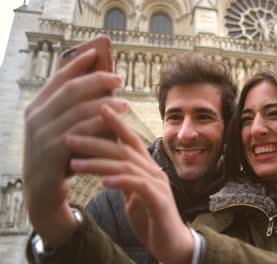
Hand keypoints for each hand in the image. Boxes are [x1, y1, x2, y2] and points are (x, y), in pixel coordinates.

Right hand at [23, 48, 127, 247]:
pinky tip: (117, 120)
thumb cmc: (60, 155)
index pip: (58, 78)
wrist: (43, 193)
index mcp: (37, 107)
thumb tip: (106, 87)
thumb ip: (77, 110)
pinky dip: (101, 123)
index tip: (96, 52)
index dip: (77, 63)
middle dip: (96, 80)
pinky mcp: (53, 151)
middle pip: (71, 90)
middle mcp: (36, 116)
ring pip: (78, 109)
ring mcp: (42, 133)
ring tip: (124, 101)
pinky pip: (81, 131)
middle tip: (118, 77)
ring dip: (104, 103)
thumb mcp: (64, 129)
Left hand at [67, 105, 193, 263]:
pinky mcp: (159, 201)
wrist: (173, 243)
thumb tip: (106, 169)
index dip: (115, 123)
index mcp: (147, 167)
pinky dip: (121, 181)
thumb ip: (124, 179)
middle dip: (96, 141)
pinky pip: (139, 186)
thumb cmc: (152, 218)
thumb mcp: (134, 195)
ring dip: (99, 163)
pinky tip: (104, 182)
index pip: (131, 139)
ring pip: (128, 166)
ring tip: (75, 164)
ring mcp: (158, 185)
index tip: (94, 109)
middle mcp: (154, 171)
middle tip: (70, 138)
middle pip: (124, 149)